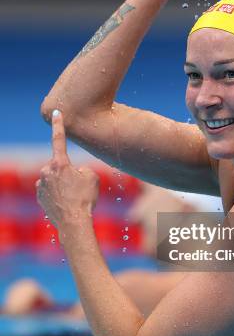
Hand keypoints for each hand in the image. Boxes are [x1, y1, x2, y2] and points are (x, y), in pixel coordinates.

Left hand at [36, 110, 98, 228]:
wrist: (74, 222)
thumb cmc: (85, 198)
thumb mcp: (92, 177)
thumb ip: (81, 168)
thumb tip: (73, 172)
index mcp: (59, 163)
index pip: (59, 139)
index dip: (58, 124)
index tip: (55, 113)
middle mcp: (46, 171)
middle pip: (59, 165)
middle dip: (67, 172)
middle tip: (79, 186)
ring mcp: (41, 185)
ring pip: (54, 179)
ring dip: (63, 184)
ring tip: (74, 197)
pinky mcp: (39, 197)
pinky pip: (50, 190)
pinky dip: (58, 194)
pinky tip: (66, 203)